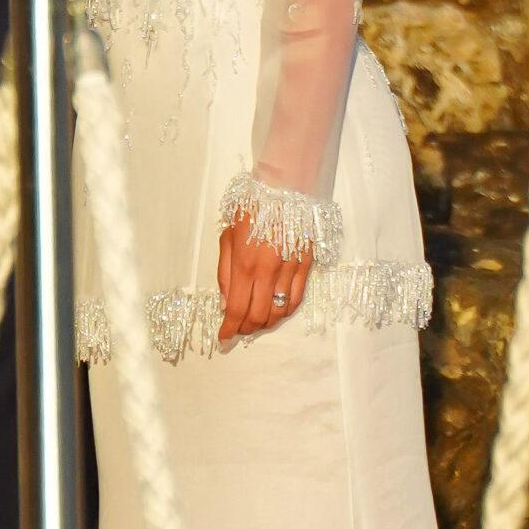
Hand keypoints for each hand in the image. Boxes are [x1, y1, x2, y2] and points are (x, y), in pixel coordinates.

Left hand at [216, 213, 314, 345]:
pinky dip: (284, 312)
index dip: (229, 329)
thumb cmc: (251, 211)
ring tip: (255, 322)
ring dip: (265, 323)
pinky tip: (275, 311)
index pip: (237, 310)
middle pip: (258, 317)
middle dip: (246, 329)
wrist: (284, 189)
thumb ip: (225, 274)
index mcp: (244, 265)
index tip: (223, 339)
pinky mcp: (305, 267)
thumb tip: (226, 305)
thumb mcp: (228, 239)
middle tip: (239, 330)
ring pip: (279, 312)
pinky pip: (296, 300)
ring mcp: (289, 271)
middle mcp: (268, 273)